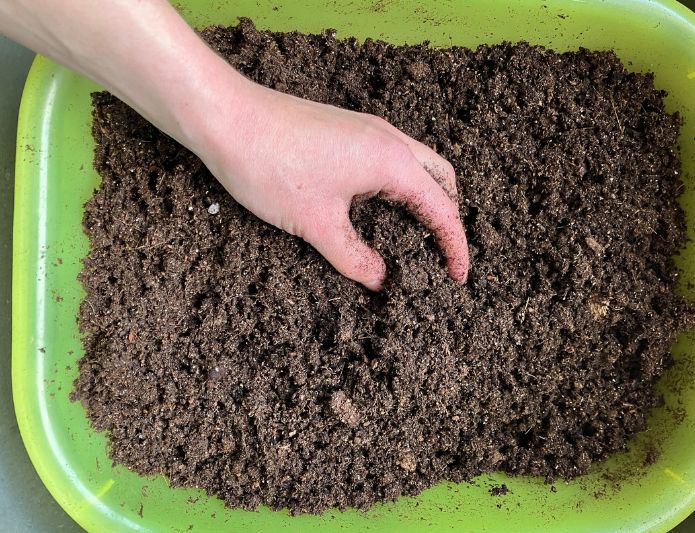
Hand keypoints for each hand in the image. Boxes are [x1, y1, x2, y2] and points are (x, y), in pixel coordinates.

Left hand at [194, 79, 469, 290]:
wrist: (226, 116)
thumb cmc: (271, 166)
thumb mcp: (316, 224)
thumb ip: (354, 257)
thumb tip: (381, 281)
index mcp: (392, 162)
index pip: (442, 208)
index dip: (454, 245)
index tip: (458, 276)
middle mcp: (389, 140)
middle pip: (441, 178)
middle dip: (449, 216)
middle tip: (442, 251)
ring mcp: (368, 130)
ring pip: (417, 164)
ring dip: (426, 197)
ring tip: (418, 233)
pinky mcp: (347, 129)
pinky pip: (392, 157)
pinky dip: (401, 184)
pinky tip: (380, 206)